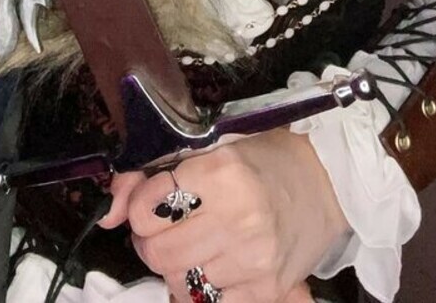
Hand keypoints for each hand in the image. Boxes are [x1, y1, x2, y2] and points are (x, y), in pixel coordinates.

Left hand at [98, 128, 348, 301]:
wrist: (326, 182)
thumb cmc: (263, 158)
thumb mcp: (209, 148)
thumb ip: (151, 174)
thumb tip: (109, 209)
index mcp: (222, 172)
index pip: (148, 207)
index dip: (140, 206)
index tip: (151, 201)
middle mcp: (238, 218)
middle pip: (158, 252)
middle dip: (151, 241)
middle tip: (166, 227)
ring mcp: (254, 260)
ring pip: (178, 283)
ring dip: (175, 266)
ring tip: (194, 244)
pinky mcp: (267, 290)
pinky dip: (201, 290)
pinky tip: (213, 266)